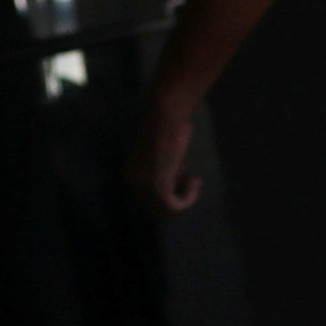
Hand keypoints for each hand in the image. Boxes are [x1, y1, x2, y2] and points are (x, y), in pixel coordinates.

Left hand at [129, 84, 209, 216]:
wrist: (165, 114)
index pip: (150, 202)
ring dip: (185, 199)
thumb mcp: (168, 158)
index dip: (172, 195)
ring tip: (195, 181)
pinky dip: (189, 199)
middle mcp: (132, 185)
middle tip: (193, 181)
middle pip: (157, 210)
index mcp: (130, 177)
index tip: (188, 180)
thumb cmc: (168, 127)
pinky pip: (174, 207)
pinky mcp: (156, 187)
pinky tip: (195, 182)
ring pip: (166, 211)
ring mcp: (142, 188)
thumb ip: (170, 176)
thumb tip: (181, 190)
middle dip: (178, 199)